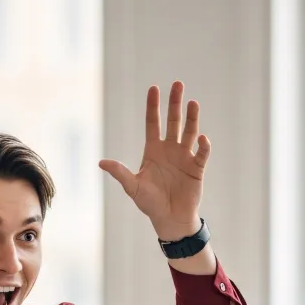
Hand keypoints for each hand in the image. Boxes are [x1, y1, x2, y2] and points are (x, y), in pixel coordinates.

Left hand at [99, 81, 209, 239]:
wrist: (170, 219)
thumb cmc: (150, 204)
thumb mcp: (132, 187)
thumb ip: (120, 173)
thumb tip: (101, 162)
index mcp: (153, 150)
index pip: (153, 122)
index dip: (153, 106)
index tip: (154, 88)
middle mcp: (170, 150)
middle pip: (173, 121)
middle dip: (175, 103)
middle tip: (178, 84)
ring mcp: (184, 157)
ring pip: (189, 132)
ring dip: (191, 118)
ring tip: (193, 103)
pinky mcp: (196, 168)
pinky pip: (201, 153)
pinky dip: (203, 146)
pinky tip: (202, 138)